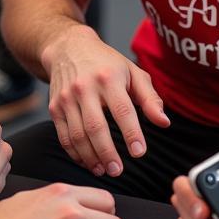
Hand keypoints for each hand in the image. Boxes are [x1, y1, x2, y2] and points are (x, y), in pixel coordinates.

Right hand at [44, 25, 169, 178]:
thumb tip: (164, 122)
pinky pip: (63, 136)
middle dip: (107, 152)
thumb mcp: (133, 73)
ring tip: (104, 169)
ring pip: (77, 135)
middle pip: (96, 127)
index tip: (139, 152)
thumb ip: (150, 98)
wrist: (68, 48)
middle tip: (118, 170)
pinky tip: (88, 161)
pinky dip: (75, 153)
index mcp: (109, 78)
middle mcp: (85, 87)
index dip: (131, 133)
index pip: (122, 110)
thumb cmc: (106, 63)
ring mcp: (66, 98)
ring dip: (91, 157)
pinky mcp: (54, 107)